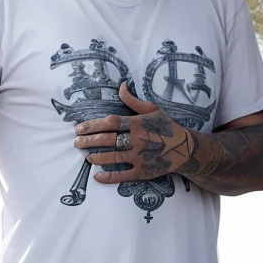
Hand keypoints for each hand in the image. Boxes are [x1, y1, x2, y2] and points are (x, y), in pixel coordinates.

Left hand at [74, 80, 194, 183]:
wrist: (185, 149)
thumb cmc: (167, 127)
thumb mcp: (152, 109)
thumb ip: (133, 100)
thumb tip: (120, 86)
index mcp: (137, 123)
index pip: (110, 122)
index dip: (92, 125)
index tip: (79, 128)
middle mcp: (136, 140)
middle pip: (107, 139)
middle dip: (88, 141)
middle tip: (76, 142)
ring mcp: (139, 157)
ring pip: (112, 157)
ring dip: (97, 157)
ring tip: (87, 156)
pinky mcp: (143, 171)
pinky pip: (123, 175)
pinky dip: (109, 177)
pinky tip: (97, 176)